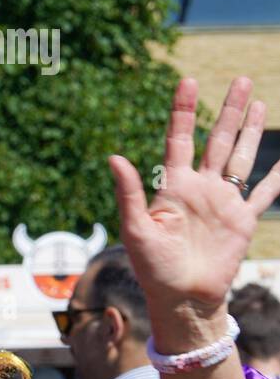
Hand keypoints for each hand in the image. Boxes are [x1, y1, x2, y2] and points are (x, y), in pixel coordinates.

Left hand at [109, 77, 279, 339]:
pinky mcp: (242, 220)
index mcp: (174, 187)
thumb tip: (114, 157)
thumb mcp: (136, 230)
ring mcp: (223, 202)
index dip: (184, 112)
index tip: (187, 81)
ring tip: (258, 101)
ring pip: (241, 157)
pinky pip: (264, 193)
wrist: (181, 299)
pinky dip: (277, 176)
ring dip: (250, 131)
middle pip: (218, 140)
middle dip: (230, 111)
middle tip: (241, 80)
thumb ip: (129, 194)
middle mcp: (201, 189)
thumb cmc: (153, 269)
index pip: (180, 140)